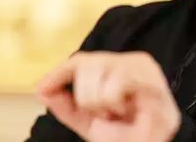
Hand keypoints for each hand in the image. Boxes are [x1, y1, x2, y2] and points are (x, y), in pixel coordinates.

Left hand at [37, 51, 180, 141]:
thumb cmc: (126, 136)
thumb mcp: (89, 121)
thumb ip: (66, 105)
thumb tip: (42, 88)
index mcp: (118, 69)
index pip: (82, 61)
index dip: (60, 72)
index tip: (42, 89)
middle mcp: (132, 61)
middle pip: (88, 62)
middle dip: (84, 94)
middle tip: (103, 114)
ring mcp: (145, 68)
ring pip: (100, 68)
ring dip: (99, 99)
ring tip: (116, 112)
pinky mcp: (153, 79)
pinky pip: (116, 80)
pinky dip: (112, 99)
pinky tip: (126, 110)